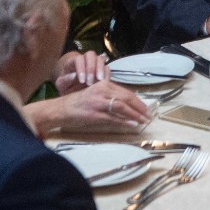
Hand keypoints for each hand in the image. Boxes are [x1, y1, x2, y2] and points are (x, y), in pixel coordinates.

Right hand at [27, 80, 152, 135]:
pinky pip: (113, 118)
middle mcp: (102, 90)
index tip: (146, 108)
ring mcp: (98, 102)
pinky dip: (125, 121)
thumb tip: (128, 105)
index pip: (126, 92)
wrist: (60, 109)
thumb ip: (110, 96)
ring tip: (143, 121)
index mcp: (103, 84)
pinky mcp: (94, 114)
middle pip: (126, 98)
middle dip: (140, 108)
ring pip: (122, 107)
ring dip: (135, 115)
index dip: (138, 101)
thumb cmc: (78, 104)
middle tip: (148, 115)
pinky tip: (132, 124)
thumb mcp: (95, 94)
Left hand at [53, 50, 109, 93]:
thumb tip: (74, 76)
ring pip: (100, 58)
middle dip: (92, 67)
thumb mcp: (61, 85)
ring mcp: (94, 63)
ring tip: (99, 82)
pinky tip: (104, 83)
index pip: (78, 59)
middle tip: (90, 82)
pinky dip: (107, 74)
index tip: (82, 81)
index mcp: (72, 61)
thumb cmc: (66, 86)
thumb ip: (64, 80)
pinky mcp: (101, 70)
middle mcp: (84, 59)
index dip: (81, 68)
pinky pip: (107, 67)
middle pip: (90, 54)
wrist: (71, 89)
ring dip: (101, 69)